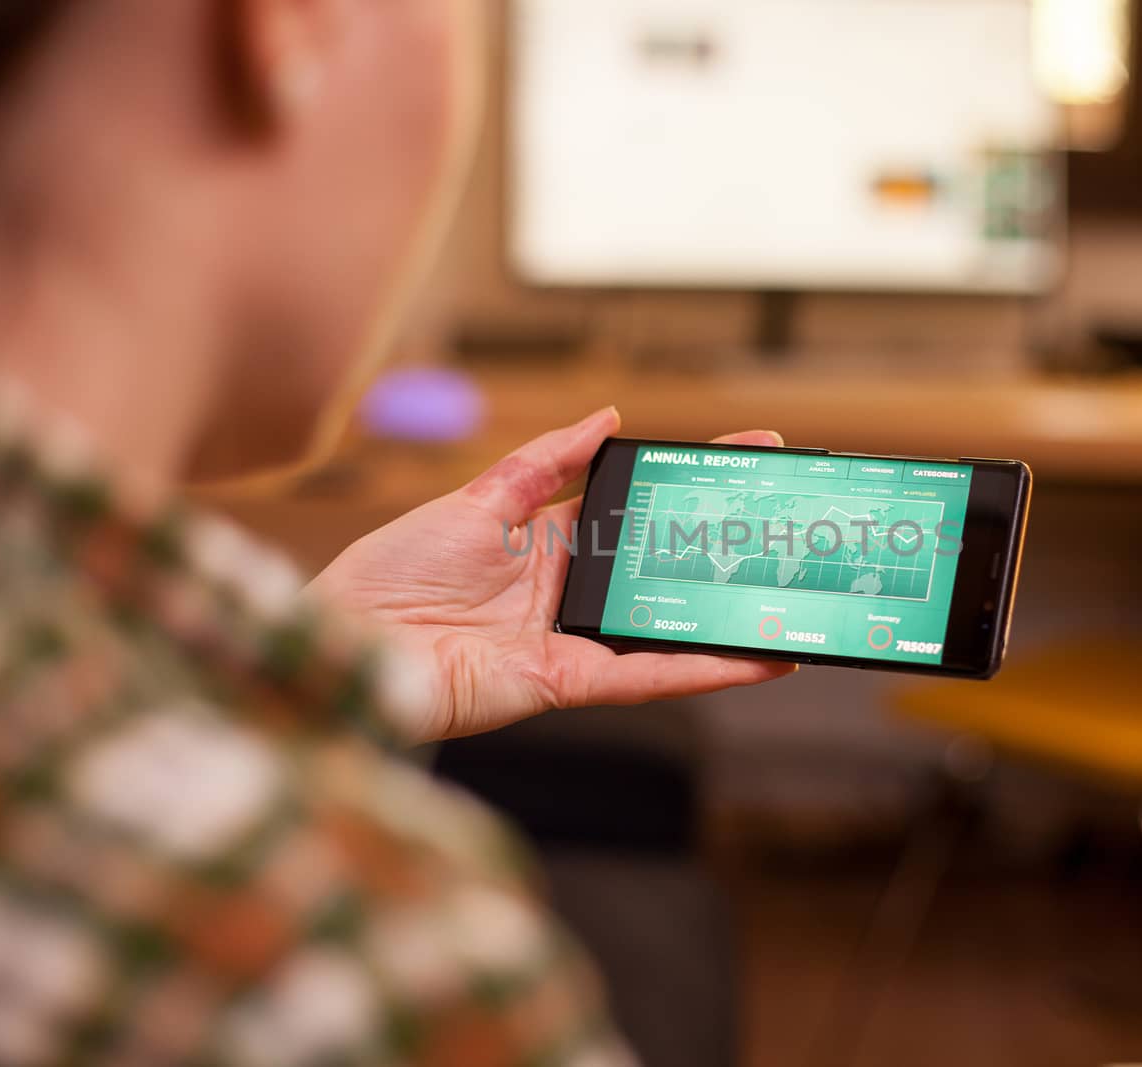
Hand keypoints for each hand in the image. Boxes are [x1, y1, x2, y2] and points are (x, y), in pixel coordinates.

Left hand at [310, 408, 796, 741]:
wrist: (345, 641)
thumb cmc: (391, 572)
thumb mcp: (475, 499)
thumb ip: (545, 462)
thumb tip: (608, 417)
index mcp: (548, 541)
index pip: (638, 507)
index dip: (690, 485)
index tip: (749, 459)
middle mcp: (571, 592)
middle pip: (664, 568)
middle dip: (729, 548)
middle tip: (794, 524)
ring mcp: (574, 639)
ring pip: (671, 628)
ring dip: (732, 621)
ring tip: (796, 604)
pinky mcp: (567, 682)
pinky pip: (647, 675)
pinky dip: (703, 669)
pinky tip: (756, 659)